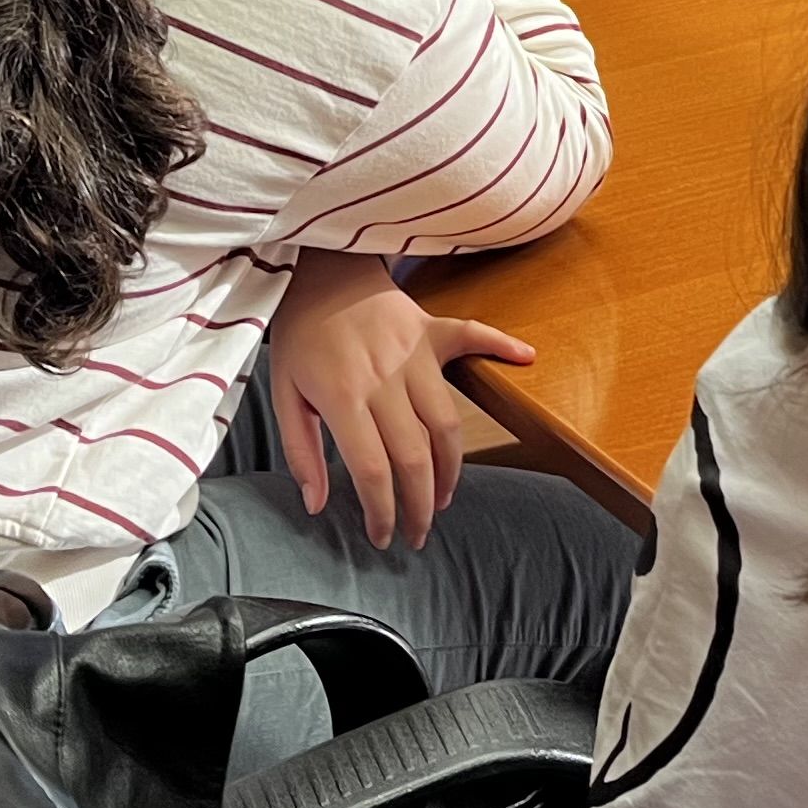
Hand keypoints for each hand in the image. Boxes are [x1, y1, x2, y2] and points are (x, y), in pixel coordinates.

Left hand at [266, 252, 534, 549]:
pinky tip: (526, 359)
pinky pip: (473, 336)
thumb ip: (300, 451)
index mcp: (343, 395)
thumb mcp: (281, 393)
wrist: (315, 270)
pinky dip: (501, 347)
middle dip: (420, 506)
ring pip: (447, 422)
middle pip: (415, 456)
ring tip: (442, 498)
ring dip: (451, 469)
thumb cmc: (300, 335)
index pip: (373, 469)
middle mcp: (384, 377)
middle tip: (417, 534)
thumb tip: (317, 504)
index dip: (382, 511)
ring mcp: (413, 352)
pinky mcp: (431, 328)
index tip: (382, 536)